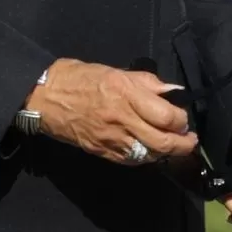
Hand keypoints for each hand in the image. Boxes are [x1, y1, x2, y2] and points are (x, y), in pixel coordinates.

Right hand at [27, 60, 195, 168]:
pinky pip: (131, 160)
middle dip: (182, 145)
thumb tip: (172, 91)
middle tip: (188, 140)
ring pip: (149, 155)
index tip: (183, 118)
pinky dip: (145, 157)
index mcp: (125, 94)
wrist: (43, 97)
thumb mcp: (115, 71)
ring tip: (171, 145)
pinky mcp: (101, 151)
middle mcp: (121, 119)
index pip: (167, 116)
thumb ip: (146, 83)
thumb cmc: (78, 78)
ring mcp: (111, 138)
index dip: (181, 120)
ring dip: (165, 153)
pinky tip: (149, 150)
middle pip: (162, 142)